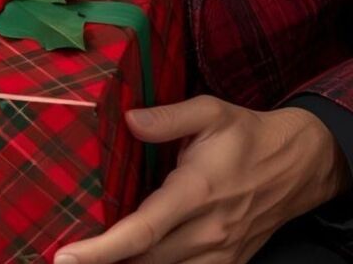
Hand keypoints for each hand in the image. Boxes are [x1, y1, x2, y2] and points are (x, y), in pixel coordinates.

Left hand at [53, 94, 350, 263]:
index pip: (142, 230)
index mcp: (196, 191)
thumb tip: (128, 119)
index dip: (102, 249)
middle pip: (145, 263)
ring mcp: (218, 253)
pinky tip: (133, 261)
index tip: (67, 256)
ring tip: (92, 260)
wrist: (296, 165)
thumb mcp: (210, 110)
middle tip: (64, 260)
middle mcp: (206, 231)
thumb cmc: (246, 134)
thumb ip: (168, 116)